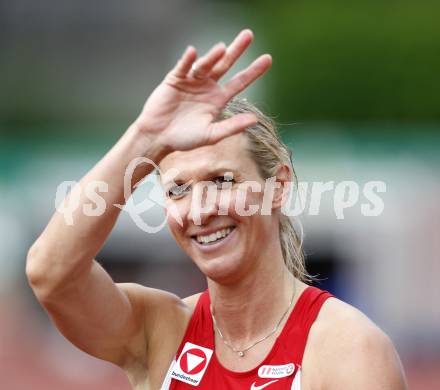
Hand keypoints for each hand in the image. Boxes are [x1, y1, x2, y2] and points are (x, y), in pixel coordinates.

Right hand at [134, 29, 271, 152]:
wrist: (158, 137)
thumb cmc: (184, 139)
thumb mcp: (211, 134)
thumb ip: (232, 127)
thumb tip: (255, 119)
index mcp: (218, 100)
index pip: (239, 82)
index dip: (253, 71)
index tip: (268, 59)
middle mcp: (207, 87)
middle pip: (225, 65)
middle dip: (236, 50)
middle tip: (248, 35)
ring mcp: (191, 81)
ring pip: (205, 65)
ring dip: (213, 56)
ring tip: (222, 48)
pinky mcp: (175, 79)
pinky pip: (183, 67)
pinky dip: (188, 60)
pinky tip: (193, 52)